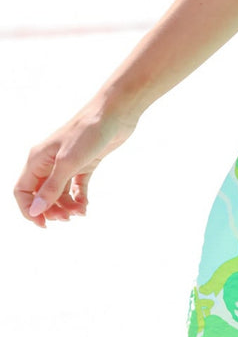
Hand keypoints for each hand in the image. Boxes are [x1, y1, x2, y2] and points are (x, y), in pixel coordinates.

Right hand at [13, 98, 138, 228]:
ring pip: (59, 194)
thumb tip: (35, 211)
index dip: (29, 210)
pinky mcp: (84, 164)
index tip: (44, 224)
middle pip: (41, 195)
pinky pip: (75, 188)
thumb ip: (51, 188)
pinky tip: (85, 208)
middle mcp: (49, 162)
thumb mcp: (68, 162)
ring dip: (66, 207)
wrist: (116, 112)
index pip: (22, 191)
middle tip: (67, 218)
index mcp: (37, 160)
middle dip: (51, 210)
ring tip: (79, 213)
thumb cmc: (89, 132)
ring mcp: (67, 163)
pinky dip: (79, 199)